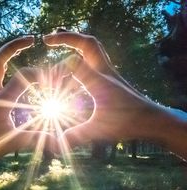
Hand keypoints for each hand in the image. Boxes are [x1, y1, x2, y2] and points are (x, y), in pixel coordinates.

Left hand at [0, 36, 55, 159]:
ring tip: (18, 48)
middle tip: (31, 38)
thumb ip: (38, 139)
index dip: (41, 74)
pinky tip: (5, 68)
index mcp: (0, 101)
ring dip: (4, 52)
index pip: (23, 76)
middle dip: (14, 45)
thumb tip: (59, 142)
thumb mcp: (15, 143)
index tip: (53, 79)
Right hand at [43, 31, 170, 145]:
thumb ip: (74, 135)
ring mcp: (109, 72)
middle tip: (46, 40)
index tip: (44, 86)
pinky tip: (71, 68)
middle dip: (65, 37)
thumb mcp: (98, 130)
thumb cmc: (127, 124)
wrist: (153, 120)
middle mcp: (105, 72)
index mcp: (99, 80)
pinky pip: (94, 59)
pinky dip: (80, 57)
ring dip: (75, 43)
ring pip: (92, 47)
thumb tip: (53, 145)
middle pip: (87, 43)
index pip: (72, 63)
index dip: (53, 71)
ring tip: (56, 44)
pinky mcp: (111, 78)